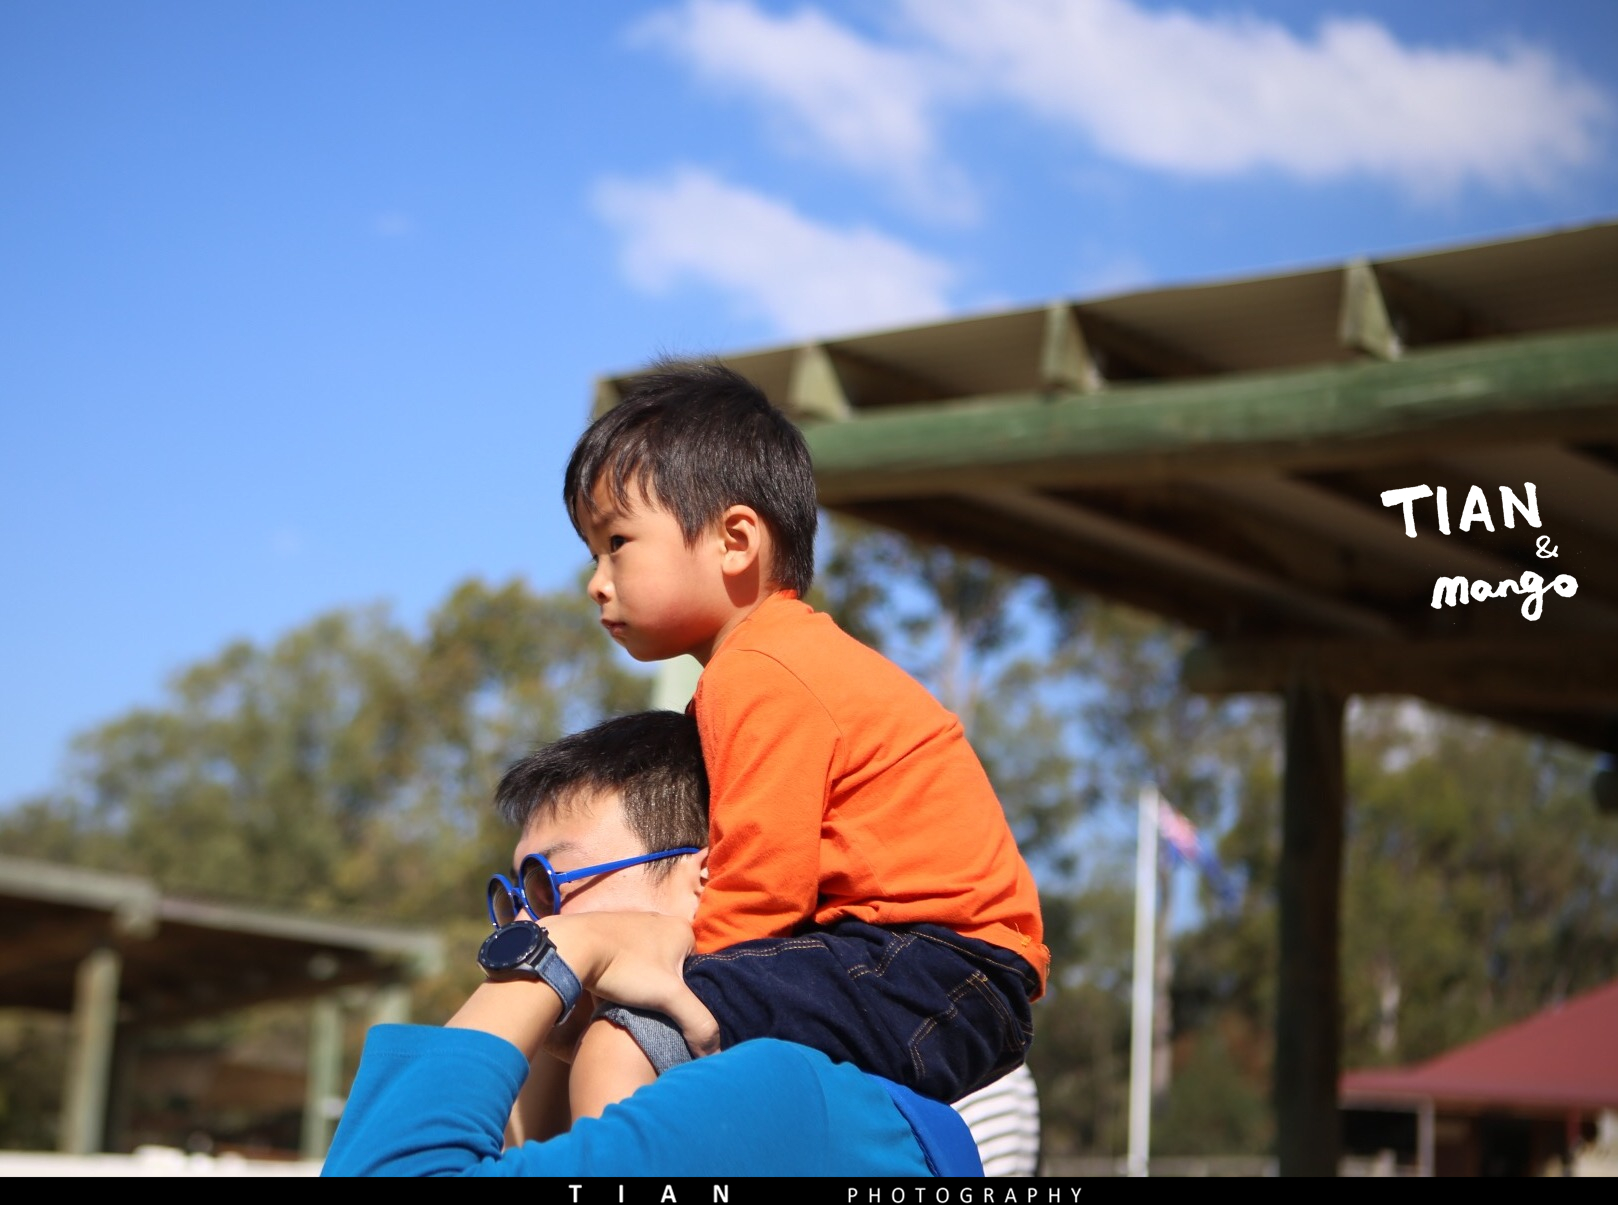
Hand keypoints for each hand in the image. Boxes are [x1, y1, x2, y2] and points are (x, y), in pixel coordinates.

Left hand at [543, 912, 720, 1057]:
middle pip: (672, 968)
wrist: (571, 947)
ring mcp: (634, 922)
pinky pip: (627, 957)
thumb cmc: (624, 967)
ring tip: (629, 1001)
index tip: (668, 1012)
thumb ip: (698, 1023)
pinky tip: (613, 987)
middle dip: (663, 990)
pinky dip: (624, 974)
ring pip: (648, 964)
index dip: (685, 996)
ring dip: (642, 983)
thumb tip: (714, 1052)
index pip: (697, 972)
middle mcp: (661, 919)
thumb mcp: (668, 997)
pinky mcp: (610, 930)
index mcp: (682, 929)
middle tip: (648, 1010)